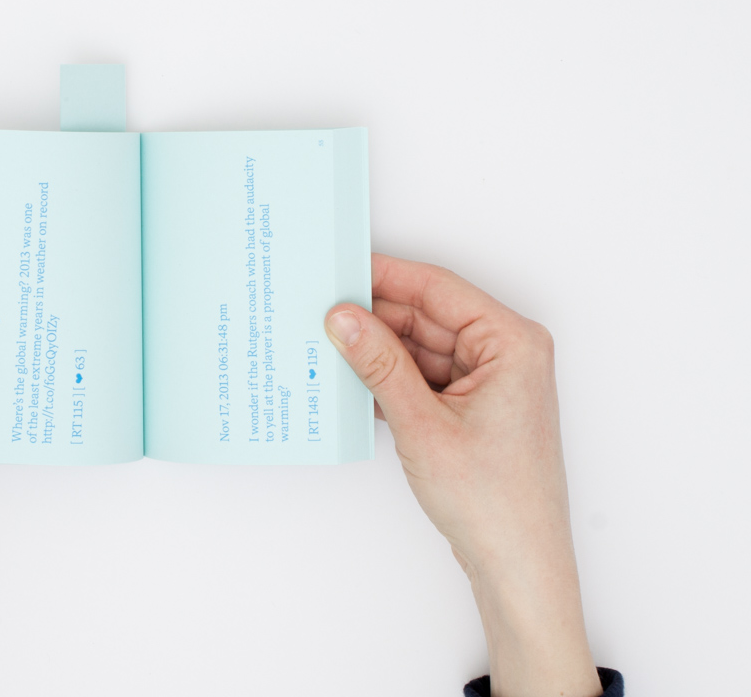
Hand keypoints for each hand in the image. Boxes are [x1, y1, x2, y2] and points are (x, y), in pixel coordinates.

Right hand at [325, 254, 601, 696]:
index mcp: (510, 342)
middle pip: (425, 317)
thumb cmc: (494, 501)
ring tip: (325, 350)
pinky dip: (388, 380)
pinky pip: (422, 377)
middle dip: (374, 319)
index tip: (340, 270)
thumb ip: (379, 365)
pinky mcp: (471, 408)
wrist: (517, 566)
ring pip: (418, 348)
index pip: (436, 289)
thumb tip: (344, 319)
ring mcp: (488, 382)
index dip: (384, 277)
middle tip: (319, 315)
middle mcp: (504, 354)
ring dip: (376, 353)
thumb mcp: (423, 424)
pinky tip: (350, 383)